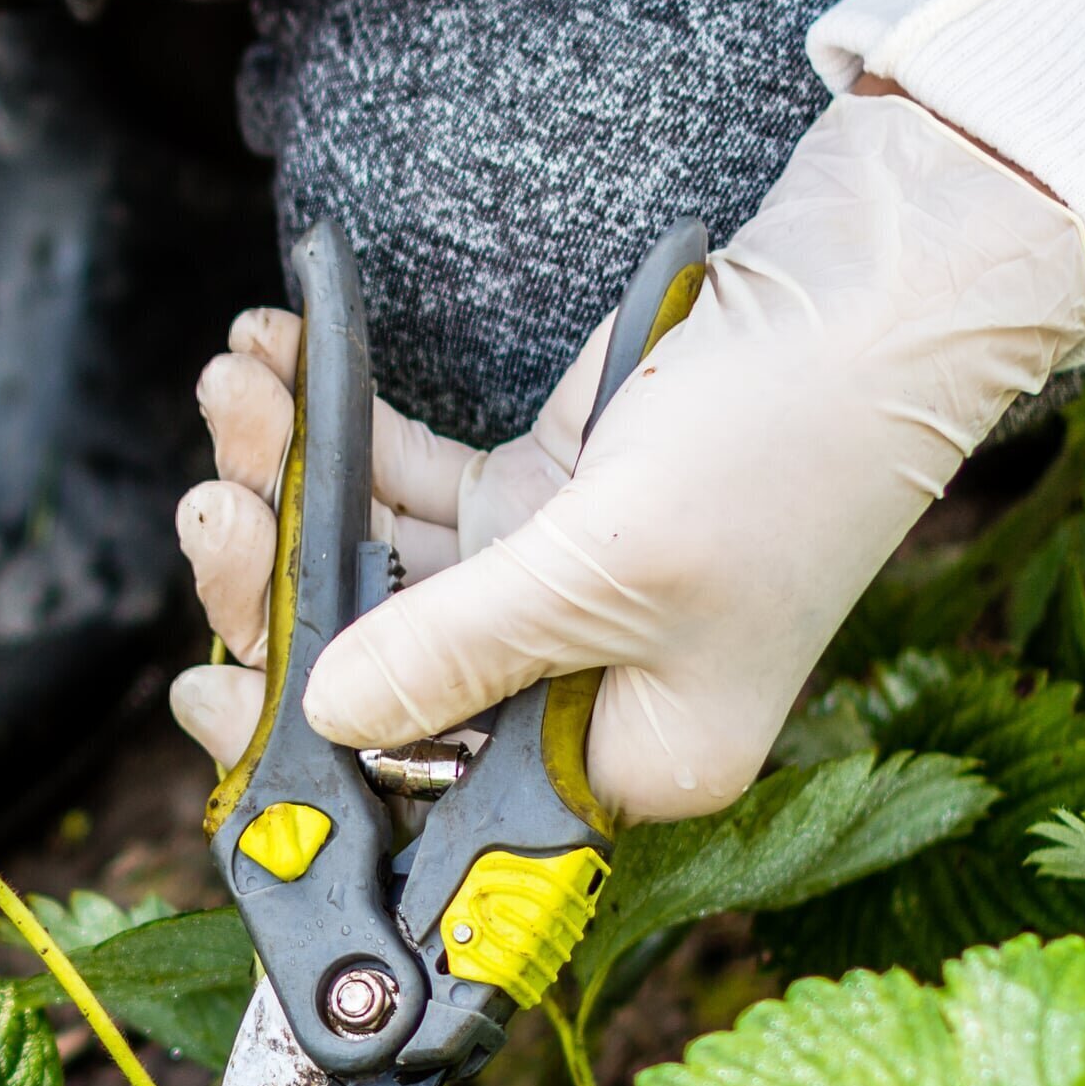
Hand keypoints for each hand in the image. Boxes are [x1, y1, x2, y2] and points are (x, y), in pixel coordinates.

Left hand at [170, 91, 1084, 819]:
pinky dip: (339, 428)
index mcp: (626, 759)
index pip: (432, 801)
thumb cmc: (787, 441)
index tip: (208, 701)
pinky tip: (279, 354)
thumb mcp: (614, 563)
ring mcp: (552, 591)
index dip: (307, 761)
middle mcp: (581, 692)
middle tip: (213, 506)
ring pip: (373, 566)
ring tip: (237, 386)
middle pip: (375, 677)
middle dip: (276, 586)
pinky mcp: (541, 499)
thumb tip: (324, 712)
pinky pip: (407, 483)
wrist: (876, 284)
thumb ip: (459, 645)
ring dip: (289, 476)